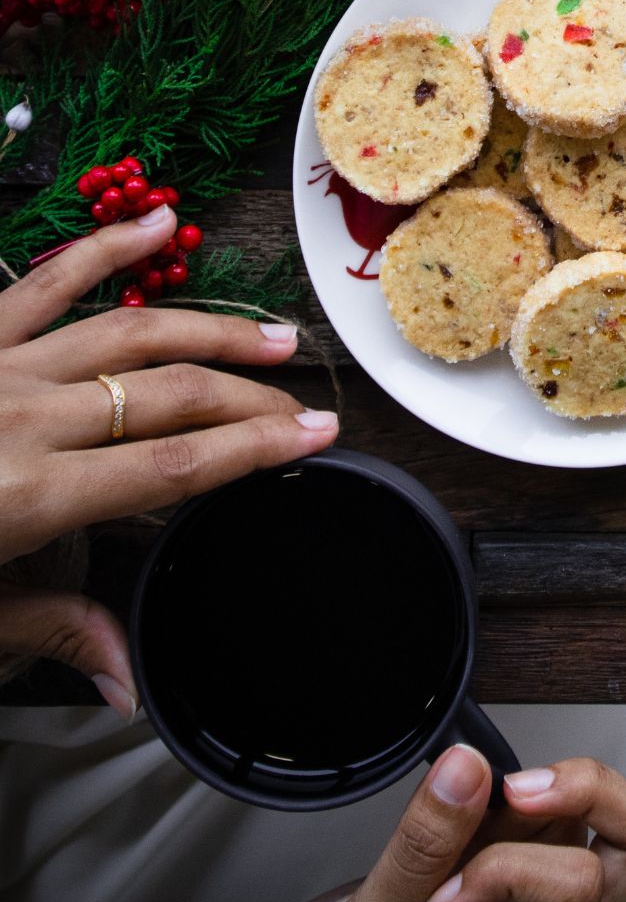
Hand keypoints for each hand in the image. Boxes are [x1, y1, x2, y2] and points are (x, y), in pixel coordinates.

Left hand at [0, 205, 339, 714]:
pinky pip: (47, 282)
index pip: (176, 464)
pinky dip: (107, 250)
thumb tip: (127, 678)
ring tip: (269, 335)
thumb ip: (49, 633)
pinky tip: (160, 223)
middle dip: (249, 398)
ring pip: (130, 331)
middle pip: (170, 394)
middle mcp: (22, 419)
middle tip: (302, 400)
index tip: (320, 434)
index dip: (258, 447)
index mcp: (27, 496)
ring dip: (209, 331)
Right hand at [261, 749, 625, 901]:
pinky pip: (547, 808)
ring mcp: (550, 898)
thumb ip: (421, 850)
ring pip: (594, 814)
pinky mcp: (528, 864)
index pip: (579, 888)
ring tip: (467, 823)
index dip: (509, 867)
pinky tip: (460, 820)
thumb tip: (467, 767)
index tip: (448, 889)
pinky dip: (503, 797)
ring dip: (529, 800)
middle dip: (585, 793)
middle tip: (516, 788)